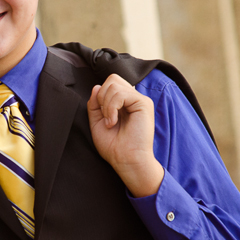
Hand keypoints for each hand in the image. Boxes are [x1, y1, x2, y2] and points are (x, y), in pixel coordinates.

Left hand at [87, 74, 164, 197]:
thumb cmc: (113, 146)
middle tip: (105, 116)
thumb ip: (94, 103)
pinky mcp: (144, 103)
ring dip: (105, 105)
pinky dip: (111, 107)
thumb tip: (97, 86)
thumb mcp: (96, 121)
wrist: (125, 160)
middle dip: (101, 97)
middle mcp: (132, 99)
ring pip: (114, 84)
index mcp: (123, 102)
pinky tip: (113, 121)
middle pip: (112, 79)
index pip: (109, 83)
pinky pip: (121, 93)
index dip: (100, 96)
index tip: (101, 116)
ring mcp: (139, 100)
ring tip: (110, 121)